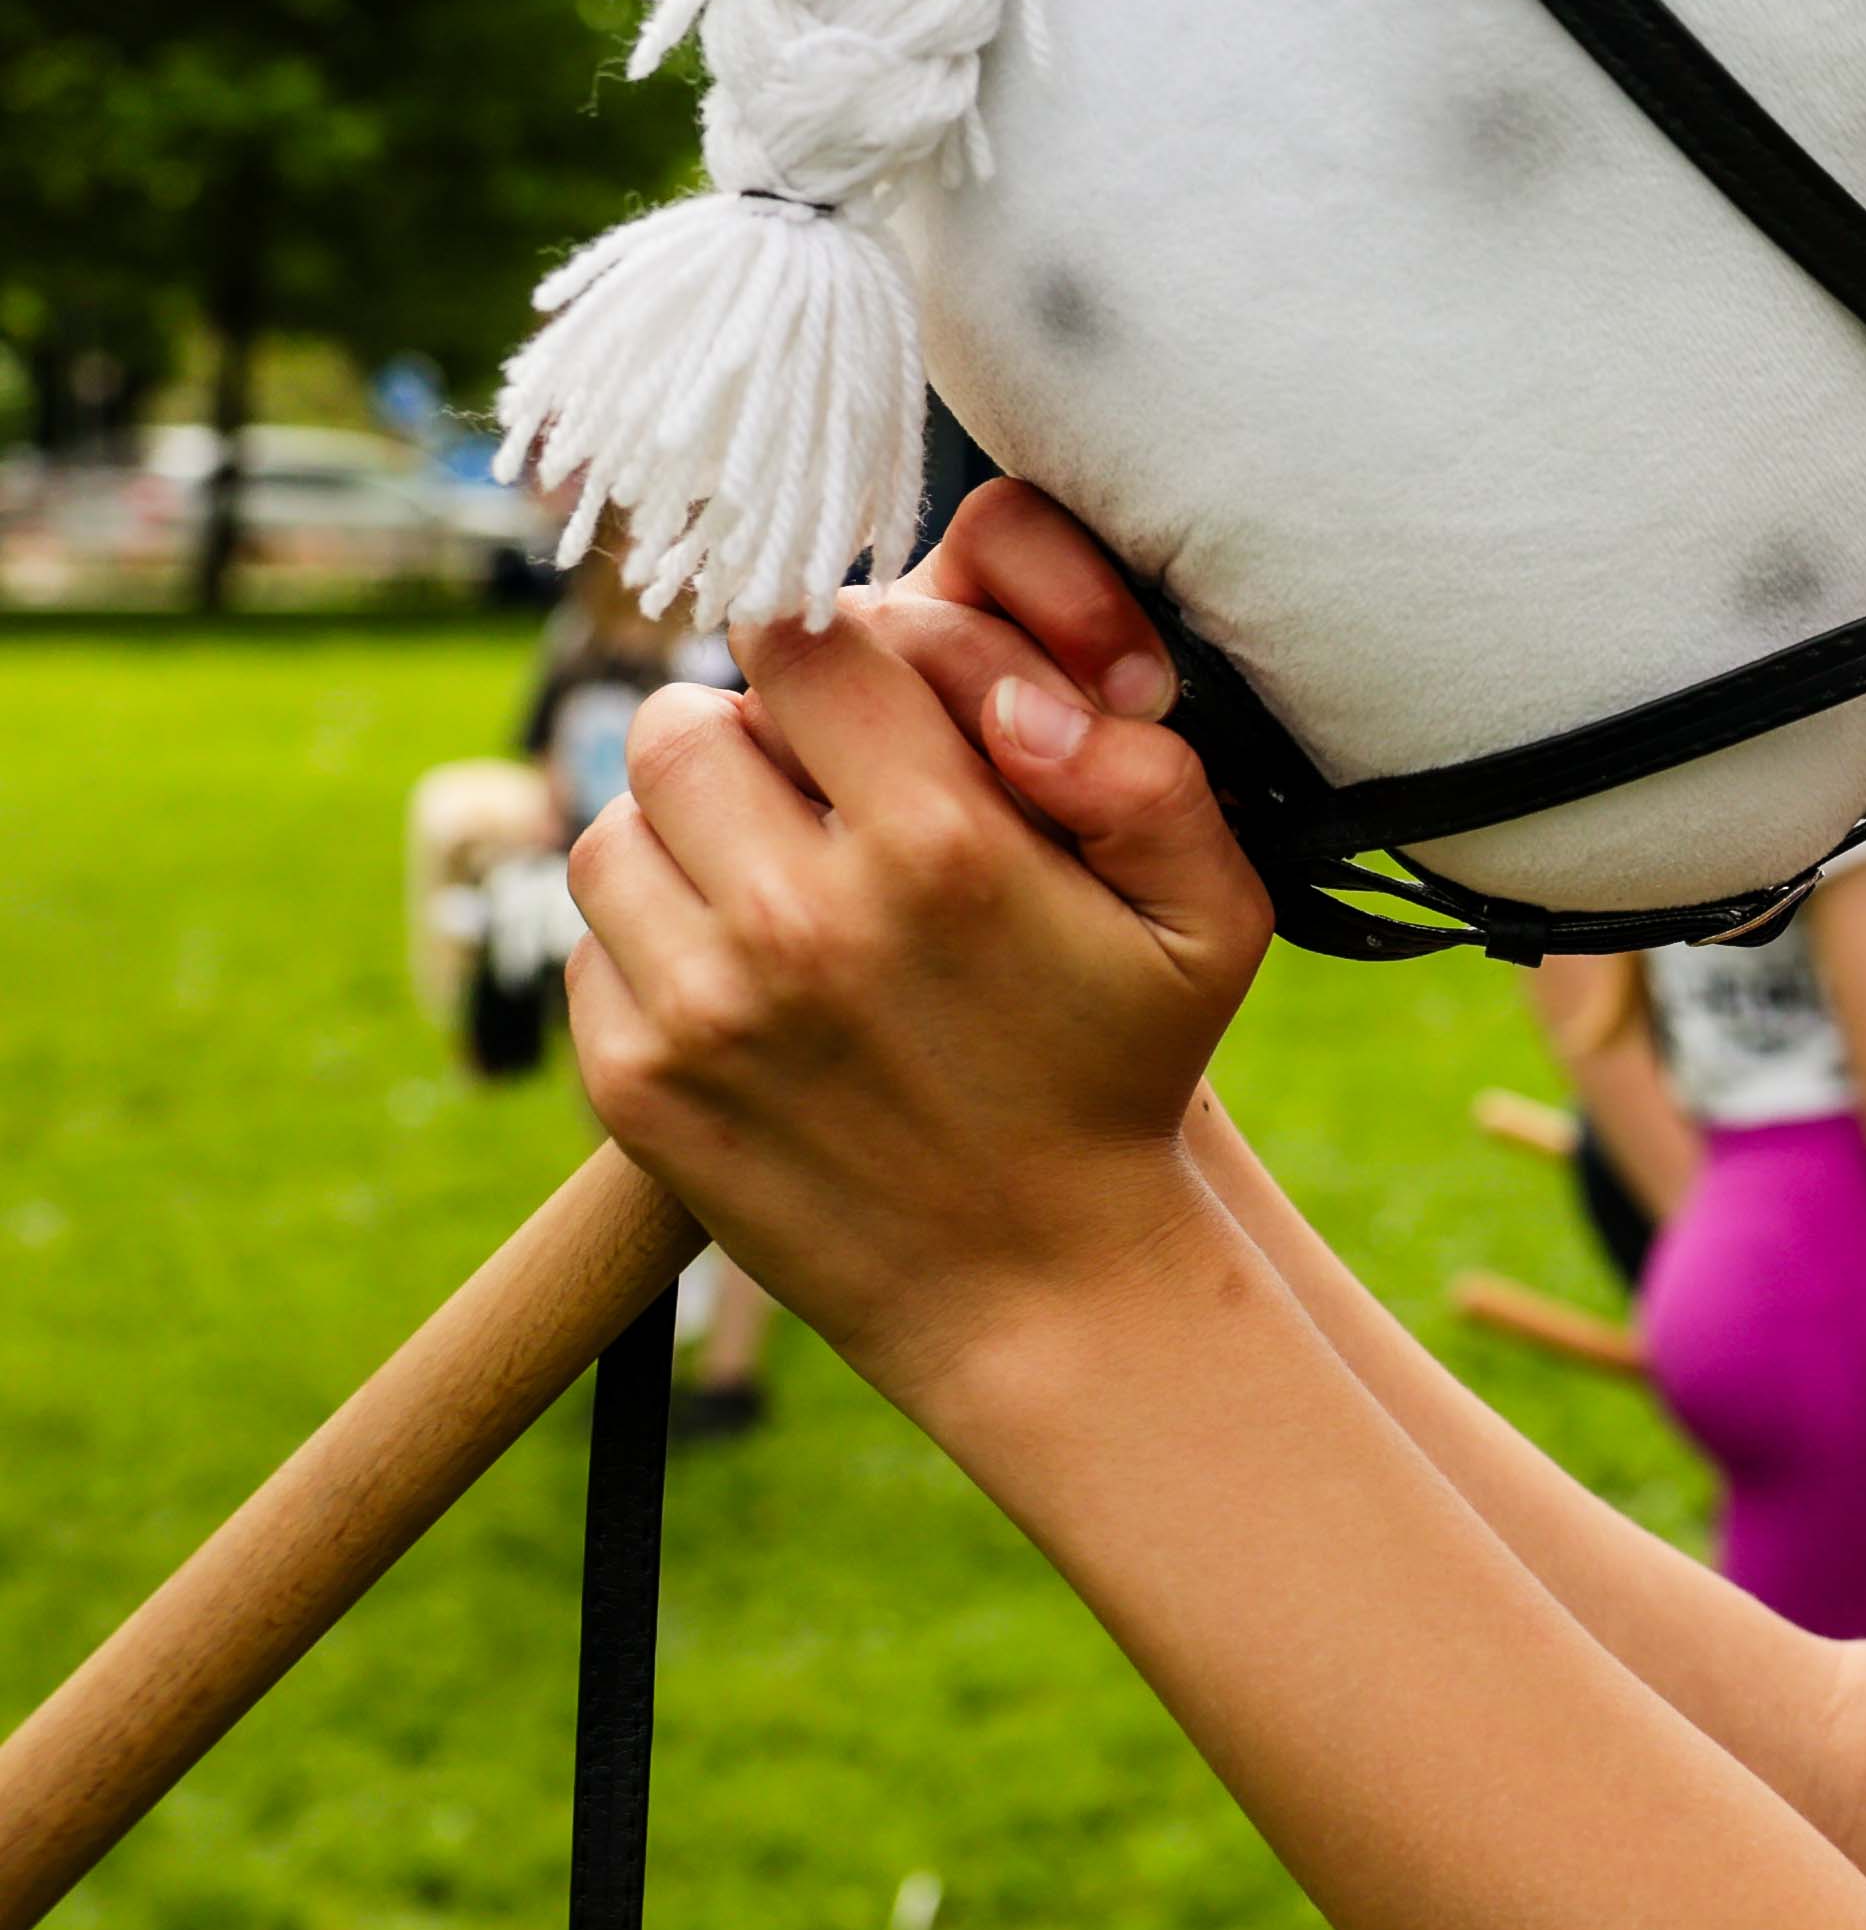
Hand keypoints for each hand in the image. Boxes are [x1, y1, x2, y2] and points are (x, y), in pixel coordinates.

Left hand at [564, 494, 1268, 1402]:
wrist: (1042, 1287)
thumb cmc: (1126, 1074)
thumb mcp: (1210, 916)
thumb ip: (1143, 768)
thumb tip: (1007, 694)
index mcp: (940, 844)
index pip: (802, 641)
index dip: (830, 653)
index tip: (863, 703)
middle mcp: (799, 915)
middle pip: (678, 718)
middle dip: (743, 740)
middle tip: (812, 797)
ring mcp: (700, 1004)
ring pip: (611, 823)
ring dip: (683, 834)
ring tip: (772, 885)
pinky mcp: (634, 1081)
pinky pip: (591, 941)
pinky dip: (652, 939)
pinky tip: (744, 981)